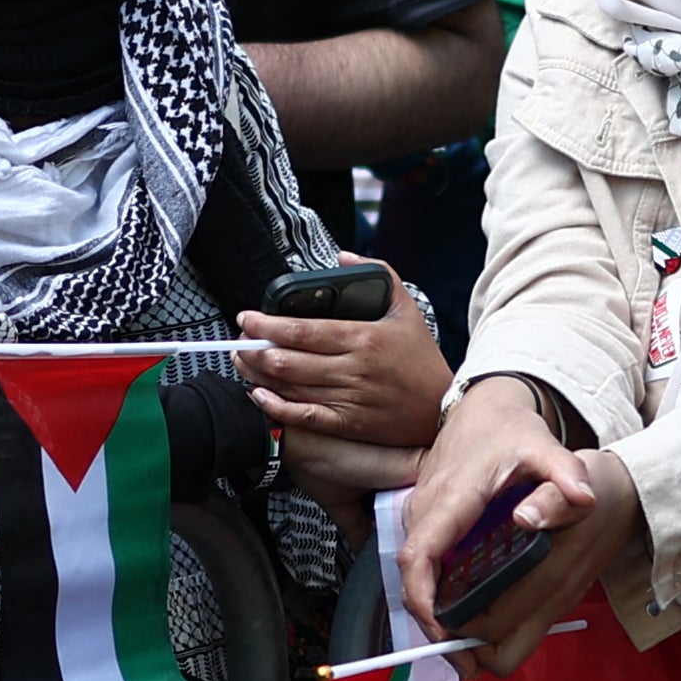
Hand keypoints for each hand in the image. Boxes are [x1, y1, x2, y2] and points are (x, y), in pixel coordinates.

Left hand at [243, 285, 449, 452]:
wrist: (441, 408)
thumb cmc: (422, 358)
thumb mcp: (407, 309)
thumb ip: (380, 275)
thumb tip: (344, 256)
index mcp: (362, 337)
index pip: (302, 330)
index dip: (267, 325)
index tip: (247, 318)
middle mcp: (352, 369)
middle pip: (288, 360)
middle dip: (254, 349)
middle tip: (239, 340)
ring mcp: (348, 399)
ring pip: (290, 386)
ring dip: (258, 374)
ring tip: (242, 362)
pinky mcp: (347, 424)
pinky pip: (303, 417)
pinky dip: (276, 407)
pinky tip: (259, 395)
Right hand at [397, 382, 633, 671]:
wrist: (486, 406)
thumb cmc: (513, 431)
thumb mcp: (544, 447)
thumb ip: (566, 474)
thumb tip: (585, 501)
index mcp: (450, 498)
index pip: (420, 556)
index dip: (423, 600)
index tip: (446, 634)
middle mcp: (425, 509)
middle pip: (413, 577)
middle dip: (433, 624)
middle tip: (468, 662)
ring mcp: (420, 514)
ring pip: (415, 573)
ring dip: (434, 612)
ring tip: (467, 648)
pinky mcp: (425, 519)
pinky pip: (423, 563)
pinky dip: (436, 593)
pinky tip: (464, 615)